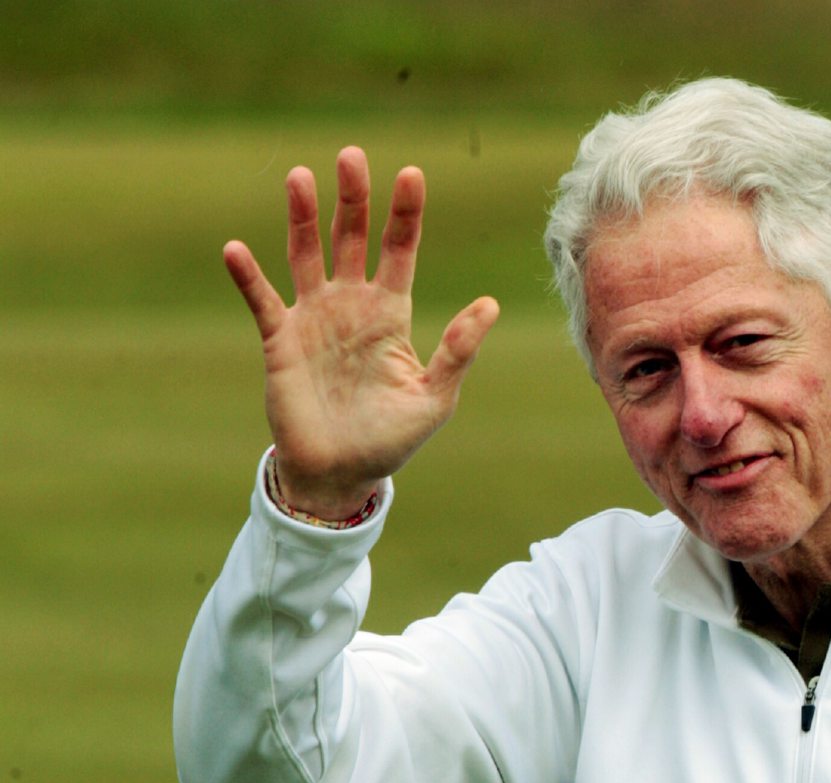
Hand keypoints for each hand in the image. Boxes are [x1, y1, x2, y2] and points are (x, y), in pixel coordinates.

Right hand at [223, 146, 499, 518]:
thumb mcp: (435, 398)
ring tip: (300, 177)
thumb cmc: (392, 438)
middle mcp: (352, 305)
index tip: (410, 173)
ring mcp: (314, 318)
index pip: (400, 250)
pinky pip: (262, 301)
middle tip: (351, 156)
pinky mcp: (280, 341)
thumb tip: (489, 305)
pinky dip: (249, 276)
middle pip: (352, 238)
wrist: (341, 474)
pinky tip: (237, 250)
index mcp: (391, 313)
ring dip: (302, 217)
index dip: (405, 214)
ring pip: (306, 254)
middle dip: (353, 199)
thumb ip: (458, 351)